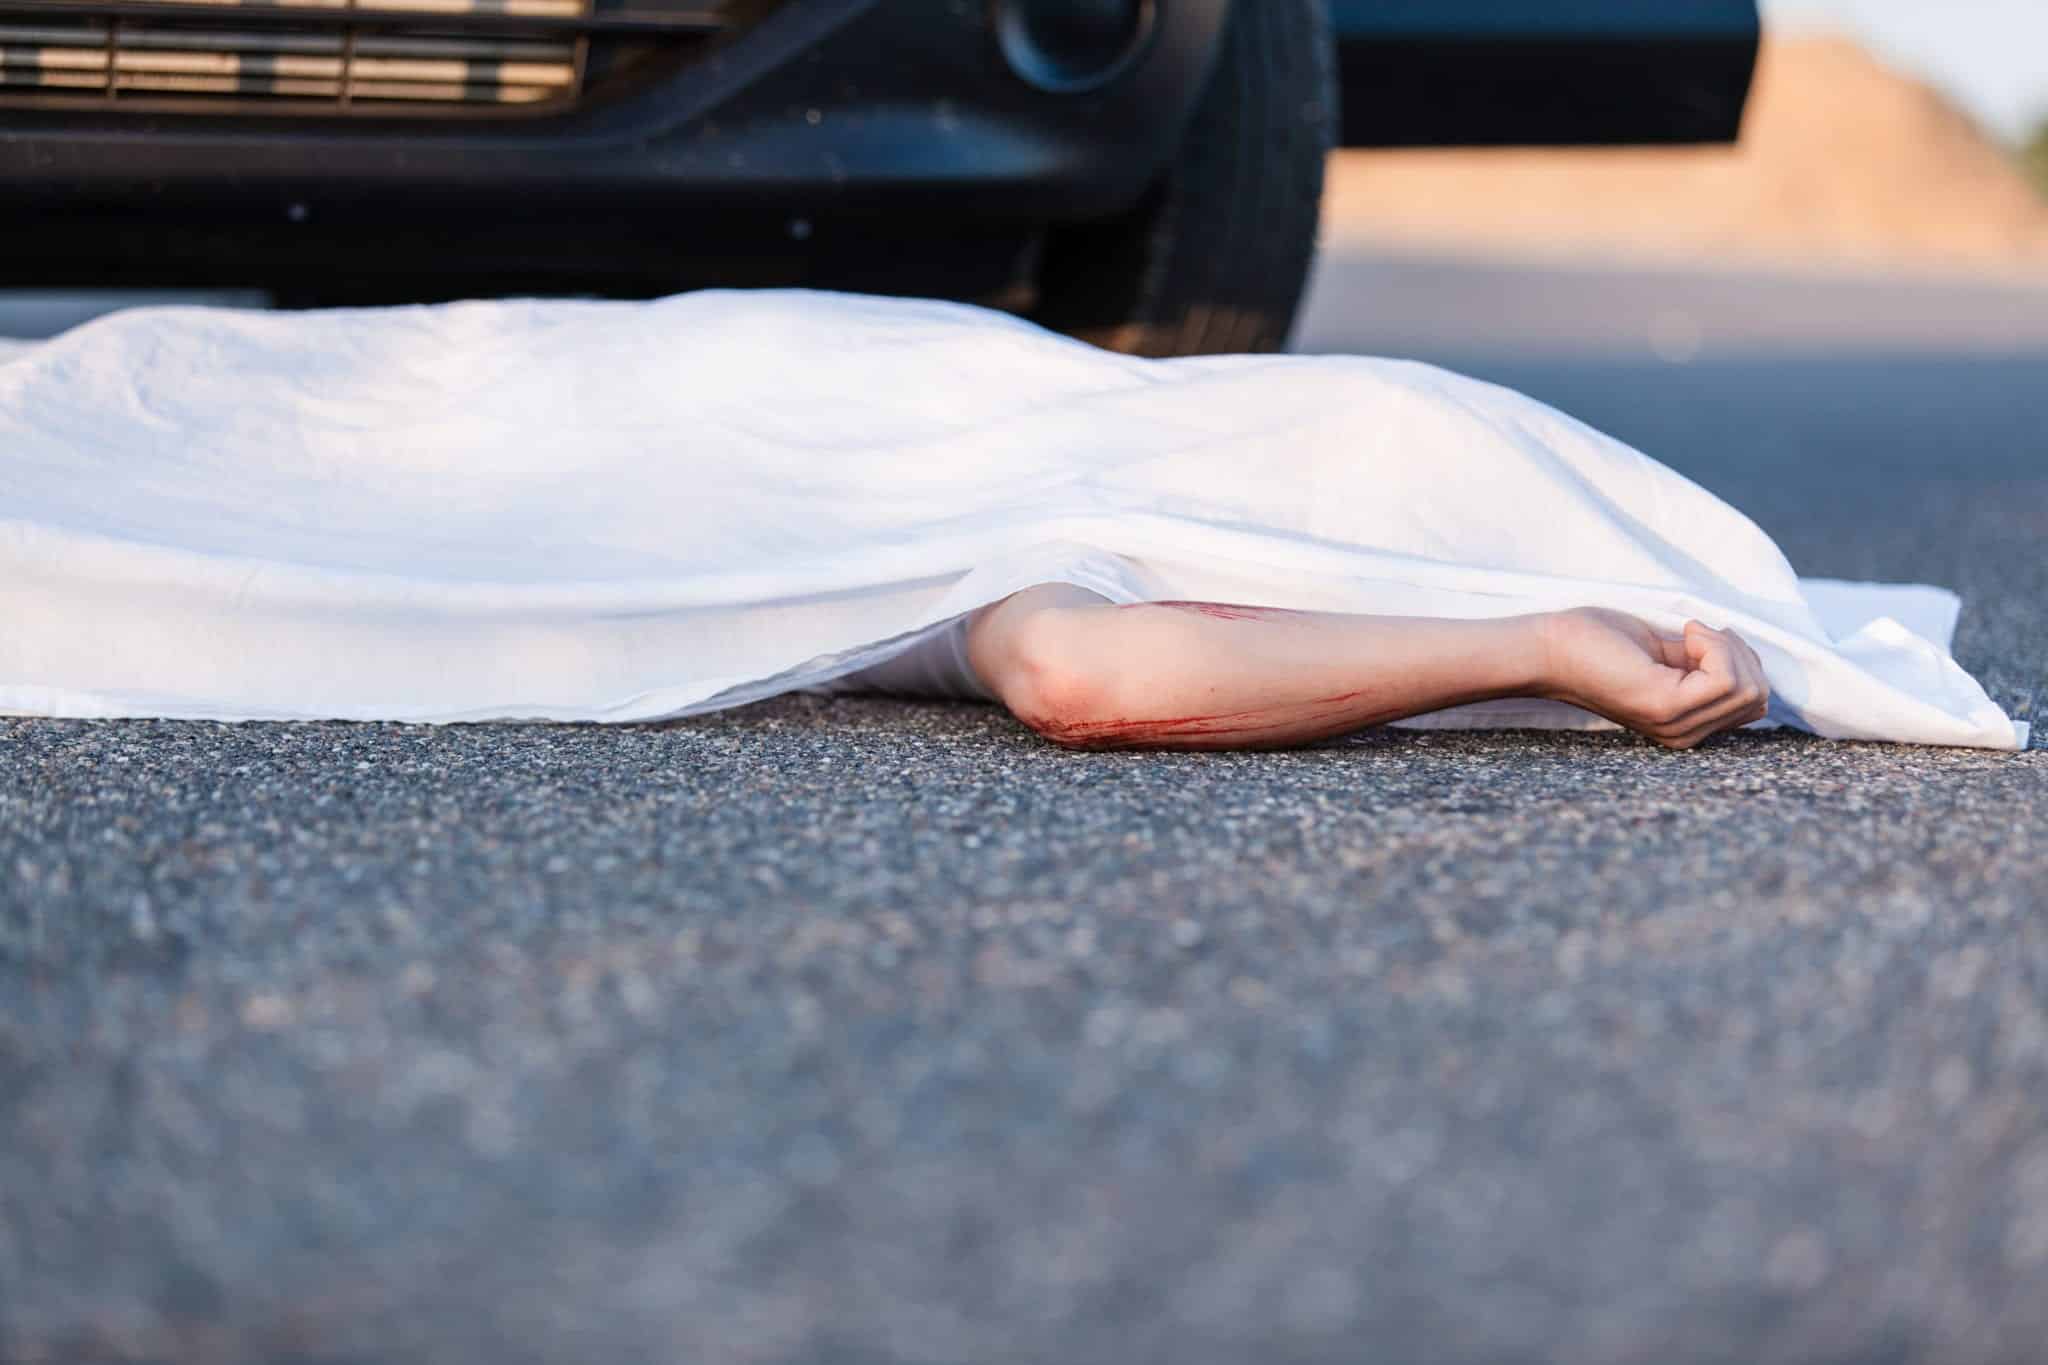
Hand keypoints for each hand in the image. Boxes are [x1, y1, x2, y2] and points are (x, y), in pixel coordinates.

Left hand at [1539, 607, 1769, 748]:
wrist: (1549, 647)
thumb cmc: (1599, 642)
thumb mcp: (1667, 653)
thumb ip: (1703, 664)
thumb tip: (1746, 659)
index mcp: (1686, 724)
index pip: (1753, 704)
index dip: (1740, 661)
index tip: (1702, 638)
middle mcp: (1683, 734)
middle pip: (1757, 697)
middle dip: (1739, 653)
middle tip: (1695, 633)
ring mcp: (1675, 725)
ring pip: (1748, 688)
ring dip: (1726, 647)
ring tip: (1687, 634)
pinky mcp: (1664, 706)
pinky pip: (1726, 678)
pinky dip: (1715, 645)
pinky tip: (1684, 635)